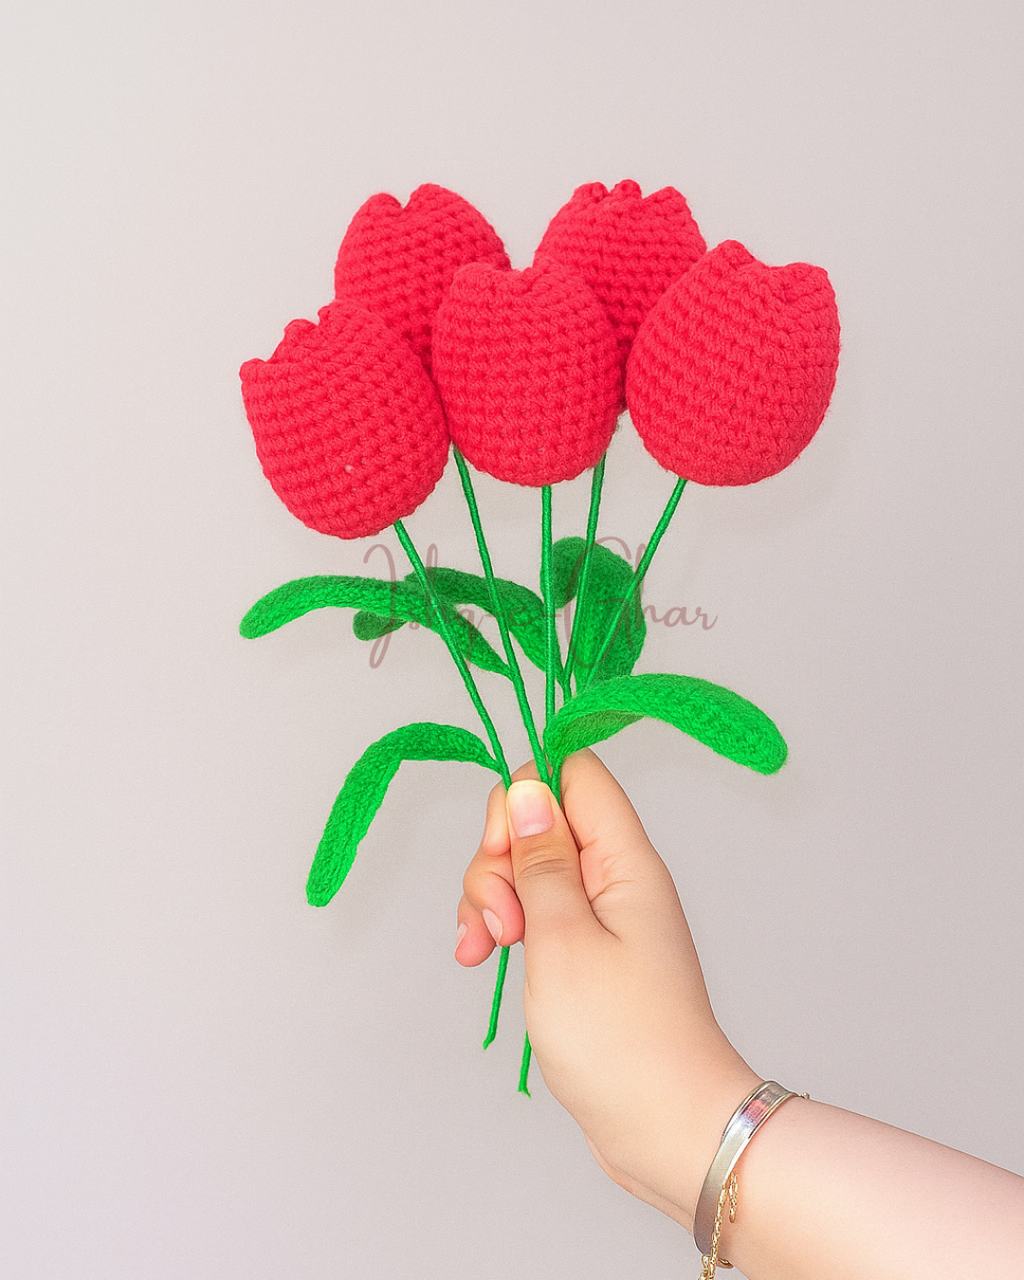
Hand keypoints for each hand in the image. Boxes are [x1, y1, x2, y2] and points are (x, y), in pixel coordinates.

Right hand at [455, 750, 758, 1227]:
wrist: (666, 1126)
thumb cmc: (621, 1040)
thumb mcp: (561, 938)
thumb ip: (540, 860)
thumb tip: (529, 789)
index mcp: (624, 859)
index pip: (573, 772)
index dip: (526, 795)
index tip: (505, 852)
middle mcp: (616, 877)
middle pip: (541, 821)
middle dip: (498, 861)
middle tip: (503, 922)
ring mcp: (601, 915)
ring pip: (529, 868)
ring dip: (491, 899)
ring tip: (488, 951)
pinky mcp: (587, 950)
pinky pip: (535, 911)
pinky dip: (503, 926)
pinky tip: (483, 957)